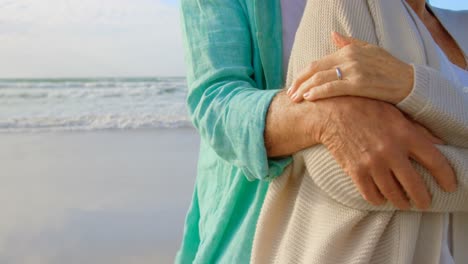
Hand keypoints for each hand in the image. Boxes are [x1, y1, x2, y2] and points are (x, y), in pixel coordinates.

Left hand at [287, 32, 413, 103]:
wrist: (410, 83)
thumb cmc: (389, 68)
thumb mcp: (369, 50)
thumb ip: (349, 43)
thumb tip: (333, 34)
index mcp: (348, 50)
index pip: (317, 63)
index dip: (302, 75)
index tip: (294, 85)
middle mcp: (348, 58)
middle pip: (314, 69)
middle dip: (298, 82)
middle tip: (289, 94)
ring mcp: (354, 70)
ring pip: (320, 78)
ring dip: (304, 89)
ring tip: (294, 99)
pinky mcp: (360, 84)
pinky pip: (333, 87)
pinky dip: (318, 92)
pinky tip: (308, 98)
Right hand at [315, 97, 455, 209]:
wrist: (331, 113)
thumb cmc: (365, 109)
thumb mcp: (395, 113)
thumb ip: (418, 129)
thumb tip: (440, 143)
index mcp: (405, 134)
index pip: (435, 161)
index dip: (446, 177)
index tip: (449, 186)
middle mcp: (391, 151)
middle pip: (415, 186)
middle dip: (423, 199)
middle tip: (424, 203)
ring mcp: (372, 164)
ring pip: (393, 194)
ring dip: (401, 202)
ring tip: (403, 203)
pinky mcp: (355, 171)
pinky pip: (371, 195)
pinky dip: (378, 199)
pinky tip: (381, 197)